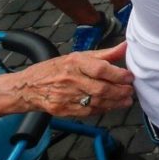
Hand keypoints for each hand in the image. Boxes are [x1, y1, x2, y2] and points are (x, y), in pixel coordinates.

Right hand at [14, 41, 133, 117]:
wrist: (28, 87)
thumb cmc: (55, 69)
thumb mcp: (78, 56)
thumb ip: (104, 54)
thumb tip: (126, 46)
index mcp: (74, 62)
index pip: (100, 69)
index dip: (118, 74)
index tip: (129, 77)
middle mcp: (70, 79)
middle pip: (100, 88)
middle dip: (120, 92)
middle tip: (130, 91)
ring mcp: (65, 96)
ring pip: (96, 102)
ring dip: (114, 103)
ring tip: (126, 100)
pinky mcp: (63, 110)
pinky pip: (87, 112)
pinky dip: (102, 110)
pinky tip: (110, 106)